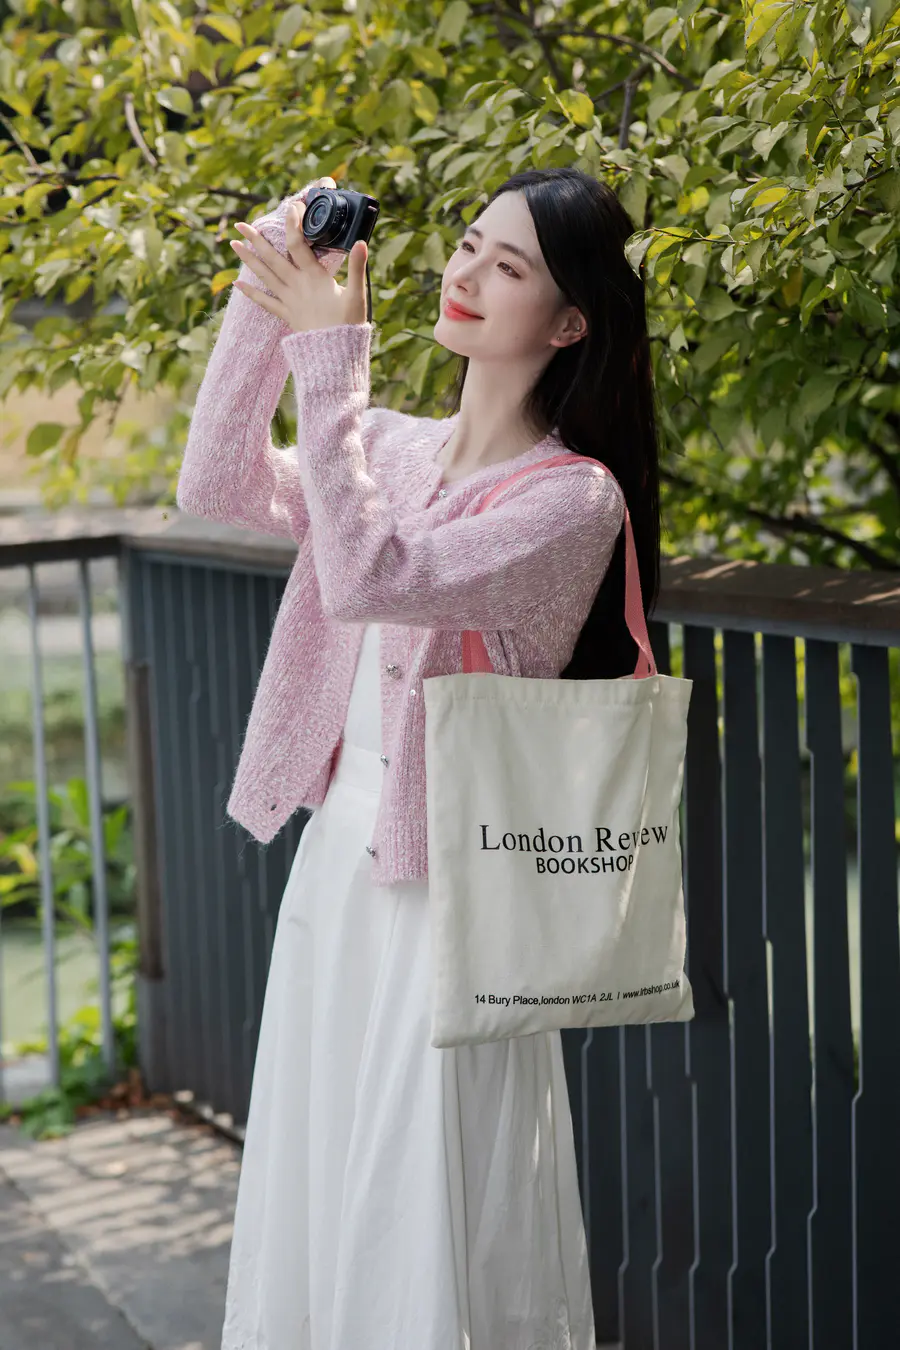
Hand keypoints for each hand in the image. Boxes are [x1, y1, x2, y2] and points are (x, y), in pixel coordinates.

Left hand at [230, 187, 368, 331]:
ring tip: (233, 244)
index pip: (298, 243)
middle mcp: (297, 286)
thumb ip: (358, 267)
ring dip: (248, 259)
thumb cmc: (349, 325)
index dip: (293, 223)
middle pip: (273, 257)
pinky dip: (250, 293)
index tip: (292, 207)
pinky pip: (265, 302)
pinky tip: (236, 283)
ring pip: (265, 276)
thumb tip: (361, 241)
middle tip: (241, 225)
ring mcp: (289, 300)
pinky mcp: (287, 315)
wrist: (336, 355)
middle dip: (256, 239)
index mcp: (315, 277)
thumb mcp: (358, 295)